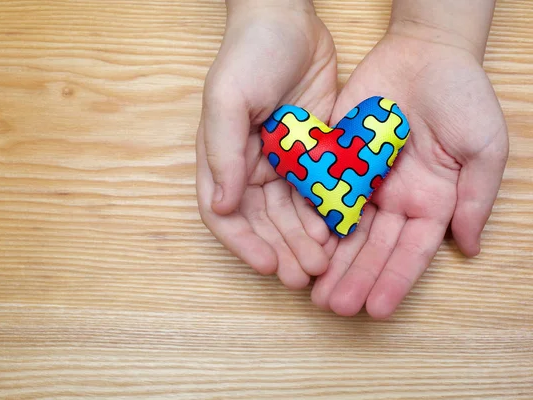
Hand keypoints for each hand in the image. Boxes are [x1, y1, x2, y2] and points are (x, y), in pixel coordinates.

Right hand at [196, 0, 338, 287]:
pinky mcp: (311, 151)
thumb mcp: (228, 99)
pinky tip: (340, 230)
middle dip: (281, 249)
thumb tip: (220, 205)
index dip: (243, 243)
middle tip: (304, 274)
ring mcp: (282, 161)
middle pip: (262, 221)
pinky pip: (318, 189)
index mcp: (222, 158)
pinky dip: (327, 212)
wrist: (289, 20)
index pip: (223, 214)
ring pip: (292, 212)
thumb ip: (223, 153)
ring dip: (305, 239)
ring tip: (324, 261)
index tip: (267, 265)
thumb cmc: (249, 54)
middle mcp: (249, 166)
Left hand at [311, 30, 508, 317]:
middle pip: (372, 248)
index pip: (411, 251)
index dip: (394, 280)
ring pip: (344, 229)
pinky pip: (323, 193)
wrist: (423, 51)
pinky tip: (298, 244)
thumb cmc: (462, 96)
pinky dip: (312, 220)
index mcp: (431, 202)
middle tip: (334, 307)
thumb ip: (474, 198)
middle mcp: (395, 200)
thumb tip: (468, 248)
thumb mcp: (483, 146)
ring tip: (312, 291)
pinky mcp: (339, 161)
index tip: (377, 309)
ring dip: (330, 260)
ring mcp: (364, 182)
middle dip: (355, 278)